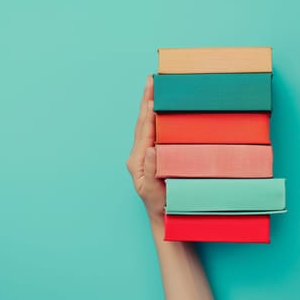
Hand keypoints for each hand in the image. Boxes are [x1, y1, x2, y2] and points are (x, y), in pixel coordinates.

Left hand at [126, 76, 165, 223]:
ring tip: (154, 88)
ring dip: (149, 106)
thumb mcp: (154, 192)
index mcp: (137, 161)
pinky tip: (160, 110)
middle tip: (151, 80)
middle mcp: (138, 155)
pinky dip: (154, 118)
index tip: (154, 93)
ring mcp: (143, 156)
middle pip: (142, 122)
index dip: (149, 111)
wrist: (162, 219)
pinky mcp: (150, 157)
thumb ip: (152, 170)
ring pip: (145, 126)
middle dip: (147, 100)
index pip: (144, 130)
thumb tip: (152, 147)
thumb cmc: (160, 207)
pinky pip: (151, 133)